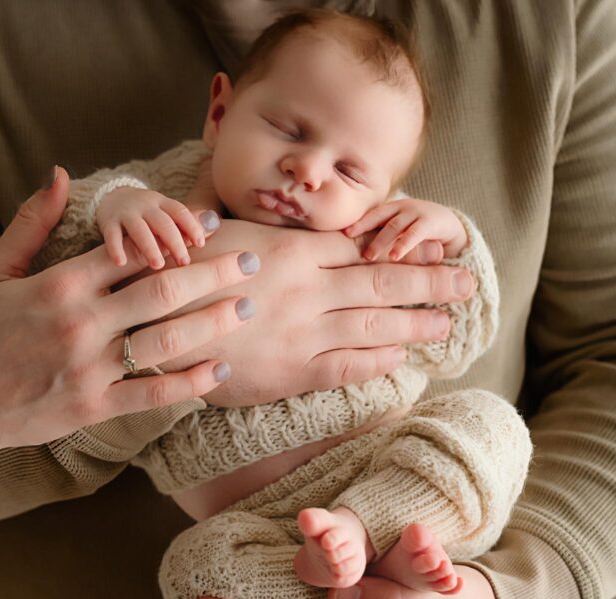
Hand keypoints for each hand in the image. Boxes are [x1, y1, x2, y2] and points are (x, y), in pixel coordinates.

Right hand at [0, 167, 256, 458]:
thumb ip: (31, 223)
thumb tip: (61, 174)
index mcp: (60, 284)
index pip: (133, 251)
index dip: (178, 234)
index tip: (213, 225)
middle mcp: (81, 323)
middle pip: (163, 289)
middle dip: (214, 272)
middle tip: (251, 260)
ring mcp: (90, 367)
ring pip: (166, 338)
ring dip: (213, 321)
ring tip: (247, 306)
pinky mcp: (94, 407)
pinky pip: (152, 391)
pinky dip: (190, 382)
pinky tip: (219, 368)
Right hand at [97, 186, 219, 268]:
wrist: (112, 198)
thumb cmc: (148, 216)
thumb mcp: (167, 215)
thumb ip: (186, 224)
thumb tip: (216, 226)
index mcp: (163, 204)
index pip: (180, 212)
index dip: (191, 226)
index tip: (201, 244)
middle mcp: (146, 206)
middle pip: (162, 222)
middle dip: (174, 242)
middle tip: (184, 262)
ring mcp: (126, 213)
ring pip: (139, 229)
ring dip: (149, 246)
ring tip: (158, 265)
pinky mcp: (108, 222)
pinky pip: (111, 235)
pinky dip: (115, 248)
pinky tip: (121, 263)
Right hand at [156, 220, 476, 407]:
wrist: (150, 327)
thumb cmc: (178, 273)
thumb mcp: (217, 232)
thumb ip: (259, 226)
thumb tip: (281, 210)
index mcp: (293, 250)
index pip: (362, 246)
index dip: (403, 246)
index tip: (434, 246)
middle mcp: (308, 289)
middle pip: (383, 280)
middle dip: (430, 281)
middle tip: (466, 282)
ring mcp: (304, 331)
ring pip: (375, 324)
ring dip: (416, 323)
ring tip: (447, 322)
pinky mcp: (293, 371)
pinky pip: (349, 365)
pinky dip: (379, 360)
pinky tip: (401, 357)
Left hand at [344, 199, 467, 262]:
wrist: (451, 227)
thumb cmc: (417, 234)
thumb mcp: (397, 234)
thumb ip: (379, 238)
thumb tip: (349, 257)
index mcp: (391, 210)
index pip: (370, 214)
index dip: (357, 223)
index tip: (342, 234)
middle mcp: (402, 208)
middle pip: (379, 218)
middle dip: (364, 232)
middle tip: (350, 248)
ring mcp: (417, 213)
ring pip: (394, 225)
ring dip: (380, 241)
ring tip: (368, 257)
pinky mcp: (433, 222)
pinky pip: (415, 233)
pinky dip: (403, 244)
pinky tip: (394, 257)